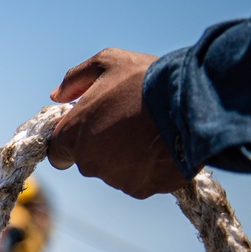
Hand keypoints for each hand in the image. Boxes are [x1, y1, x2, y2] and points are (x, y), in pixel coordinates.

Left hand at [49, 48, 189, 198]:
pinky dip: (147, 168)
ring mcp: (115, 179)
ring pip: (115, 171)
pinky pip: (139, 180)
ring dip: (125, 157)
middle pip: (88, 161)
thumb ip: (75, 79)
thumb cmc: (145, 79)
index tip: (89, 128)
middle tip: (127, 122)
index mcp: (71, 135)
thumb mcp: (106, 62)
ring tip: (148, 132)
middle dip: (101, 145)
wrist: (192, 102)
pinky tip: (161, 147)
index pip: (58, 151)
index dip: (72, 140)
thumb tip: (57, 96)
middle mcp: (88, 163)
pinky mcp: (141, 189)